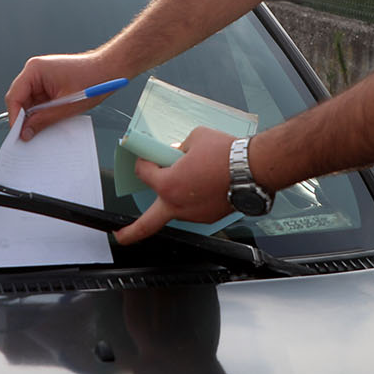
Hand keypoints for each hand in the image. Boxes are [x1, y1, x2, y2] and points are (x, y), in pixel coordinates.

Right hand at [4, 51, 123, 138]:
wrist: (109, 69)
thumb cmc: (92, 80)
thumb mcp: (66, 106)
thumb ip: (43, 120)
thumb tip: (25, 132)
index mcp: (35, 70)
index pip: (14, 96)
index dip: (15, 117)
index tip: (18, 134)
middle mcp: (35, 71)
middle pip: (20, 99)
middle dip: (24, 118)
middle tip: (28, 136)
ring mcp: (42, 77)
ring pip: (29, 102)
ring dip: (35, 116)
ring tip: (43, 128)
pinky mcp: (49, 83)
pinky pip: (39, 100)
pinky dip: (43, 111)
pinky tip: (49, 121)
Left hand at [116, 125, 237, 244]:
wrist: (254, 169)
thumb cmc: (226, 154)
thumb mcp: (195, 138)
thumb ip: (180, 148)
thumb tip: (178, 153)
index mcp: (168, 185)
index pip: (144, 174)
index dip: (144, 162)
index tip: (146, 159)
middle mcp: (178, 205)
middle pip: (148, 223)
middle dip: (130, 232)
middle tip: (119, 236)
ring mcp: (194, 215)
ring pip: (176, 209)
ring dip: (176, 197)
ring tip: (192, 178)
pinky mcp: (210, 217)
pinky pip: (195, 208)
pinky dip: (196, 198)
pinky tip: (206, 184)